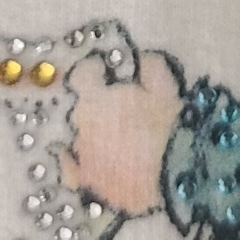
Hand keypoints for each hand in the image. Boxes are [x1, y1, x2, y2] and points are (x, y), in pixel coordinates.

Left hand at [62, 51, 183, 216]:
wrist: (167, 179)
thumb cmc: (167, 130)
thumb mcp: (167, 91)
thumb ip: (152, 69)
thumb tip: (144, 59)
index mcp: (96, 98)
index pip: (82, 75)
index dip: (92, 69)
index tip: (102, 68)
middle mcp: (81, 125)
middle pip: (82, 107)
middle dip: (97, 104)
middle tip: (119, 108)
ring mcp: (81, 154)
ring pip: (81, 136)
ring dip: (93, 133)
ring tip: (116, 139)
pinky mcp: (86, 181)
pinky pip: (72, 168)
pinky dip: (74, 162)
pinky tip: (83, 161)